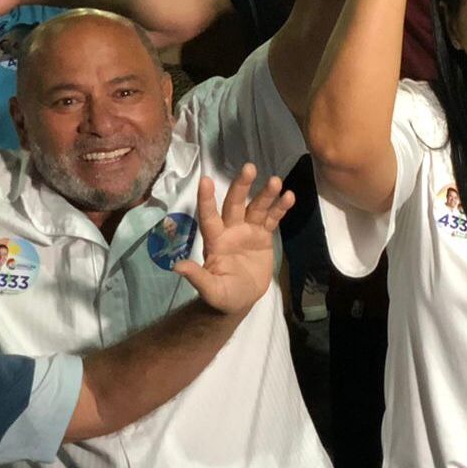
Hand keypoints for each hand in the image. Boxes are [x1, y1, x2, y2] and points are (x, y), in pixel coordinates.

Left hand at [172, 166, 294, 317]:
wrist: (242, 299)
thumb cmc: (222, 296)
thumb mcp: (211, 291)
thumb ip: (198, 277)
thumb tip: (178, 266)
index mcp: (215, 241)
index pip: (209, 217)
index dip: (207, 200)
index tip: (205, 180)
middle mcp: (231, 230)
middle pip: (235, 204)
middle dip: (241, 186)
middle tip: (249, 168)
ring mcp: (248, 231)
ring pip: (256, 208)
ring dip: (266, 194)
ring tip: (276, 181)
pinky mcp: (264, 236)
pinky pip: (272, 219)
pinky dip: (280, 208)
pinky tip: (289, 196)